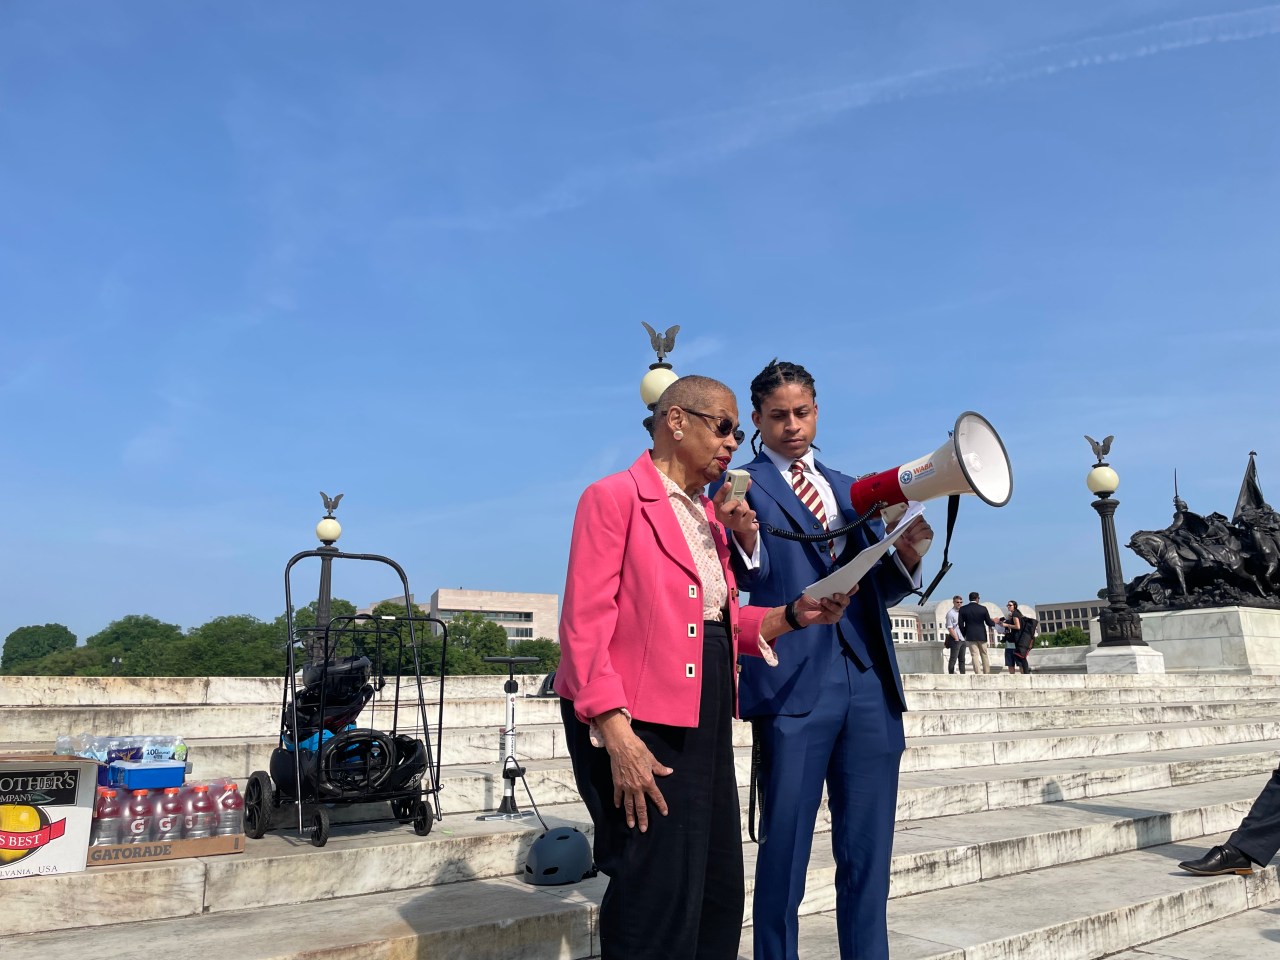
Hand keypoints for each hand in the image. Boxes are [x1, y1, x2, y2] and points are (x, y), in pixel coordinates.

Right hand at [596, 711, 671, 830]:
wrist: (621, 746)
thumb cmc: (638, 750)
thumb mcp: (651, 759)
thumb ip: (659, 768)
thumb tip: (669, 772)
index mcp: (648, 781)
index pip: (656, 796)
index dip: (661, 805)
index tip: (664, 813)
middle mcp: (637, 787)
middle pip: (641, 806)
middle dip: (642, 818)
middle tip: (643, 829)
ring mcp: (626, 787)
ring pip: (629, 804)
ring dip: (630, 815)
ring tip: (630, 825)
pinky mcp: (617, 783)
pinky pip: (618, 796)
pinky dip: (618, 802)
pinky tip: (618, 807)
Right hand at [713, 480, 758, 552]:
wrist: (746, 528)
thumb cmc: (738, 512)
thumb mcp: (736, 502)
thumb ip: (740, 491)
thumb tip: (749, 481)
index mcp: (719, 511)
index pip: (716, 501)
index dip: (721, 491)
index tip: (729, 483)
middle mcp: (724, 520)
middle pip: (724, 510)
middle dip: (733, 502)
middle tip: (738, 502)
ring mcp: (734, 525)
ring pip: (739, 510)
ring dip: (744, 507)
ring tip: (744, 511)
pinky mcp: (745, 528)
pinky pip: (750, 514)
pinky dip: (752, 512)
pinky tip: (749, 517)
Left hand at [793, 590, 852, 626]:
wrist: (800, 610)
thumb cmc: (810, 598)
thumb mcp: (816, 590)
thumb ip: (824, 586)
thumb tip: (830, 582)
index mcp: (838, 593)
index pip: (848, 591)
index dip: (853, 588)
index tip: (855, 585)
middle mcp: (839, 603)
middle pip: (846, 600)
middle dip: (842, 597)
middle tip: (835, 594)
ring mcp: (837, 611)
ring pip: (840, 609)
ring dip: (831, 604)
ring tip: (823, 600)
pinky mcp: (832, 619)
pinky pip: (834, 616)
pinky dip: (828, 611)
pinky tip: (821, 608)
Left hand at [894, 516, 933, 568]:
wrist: (906, 553)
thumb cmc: (900, 540)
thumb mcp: (892, 534)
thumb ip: (891, 528)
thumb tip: (896, 524)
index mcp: (909, 517)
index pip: (912, 511)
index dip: (908, 516)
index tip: (903, 523)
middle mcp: (918, 520)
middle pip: (918, 517)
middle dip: (910, 526)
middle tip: (905, 534)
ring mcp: (925, 526)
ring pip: (922, 525)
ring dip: (914, 533)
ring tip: (908, 539)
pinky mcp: (929, 533)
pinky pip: (927, 532)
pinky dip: (919, 536)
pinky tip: (913, 541)